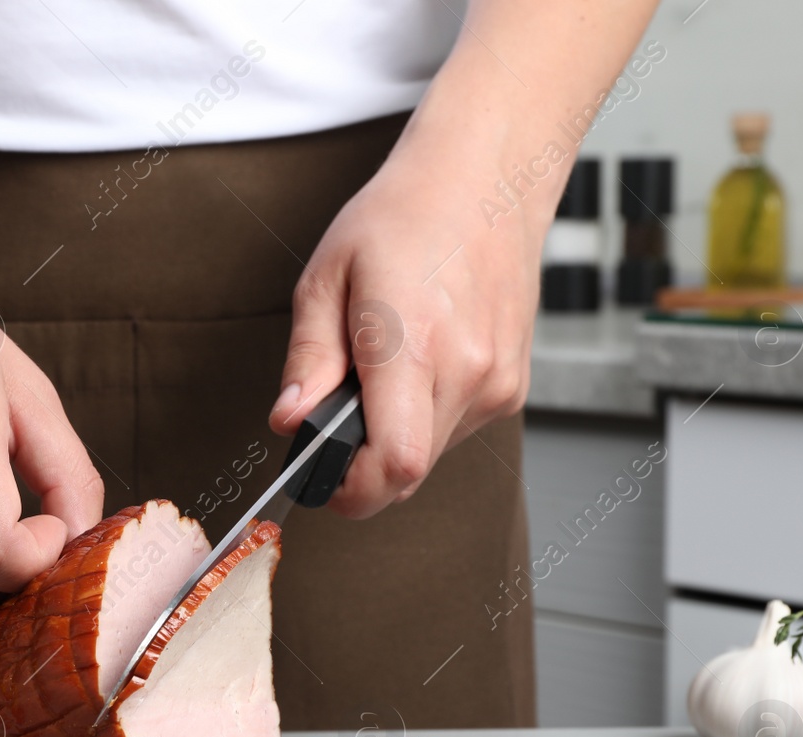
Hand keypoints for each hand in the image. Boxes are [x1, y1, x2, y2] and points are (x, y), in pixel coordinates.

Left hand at [269, 150, 542, 518]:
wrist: (485, 181)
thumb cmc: (402, 219)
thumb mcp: (327, 278)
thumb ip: (308, 360)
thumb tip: (290, 420)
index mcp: (414, 344)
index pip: (394, 465)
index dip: (351, 489)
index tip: (320, 476)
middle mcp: (467, 371)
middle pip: (406, 474)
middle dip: (361, 465)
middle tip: (336, 418)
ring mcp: (497, 382)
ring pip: (429, 457)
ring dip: (393, 438)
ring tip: (381, 372)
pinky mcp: (512, 386)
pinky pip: (454, 431)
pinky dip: (424, 418)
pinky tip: (417, 365)